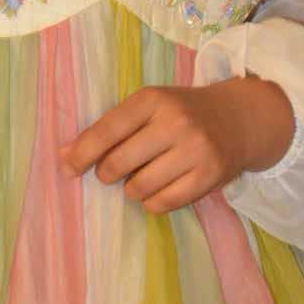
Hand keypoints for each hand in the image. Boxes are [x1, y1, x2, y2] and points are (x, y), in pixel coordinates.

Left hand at [58, 77, 294, 214]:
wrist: (240, 119)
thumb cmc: (183, 112)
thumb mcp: (149, 107)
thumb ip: (109, 128)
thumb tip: (64, 156)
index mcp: (153, 99)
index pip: (107, 130)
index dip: (82, 153)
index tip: (68, 168)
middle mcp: (175, 123)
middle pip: (119, 163)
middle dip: (107, 173)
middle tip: (112, 171)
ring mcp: (195, 151)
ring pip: (139, 187)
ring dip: (131, 188)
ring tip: (140, 177)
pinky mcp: (209, 177)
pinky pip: (163, 204)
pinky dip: (152, 202)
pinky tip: (158, 188)